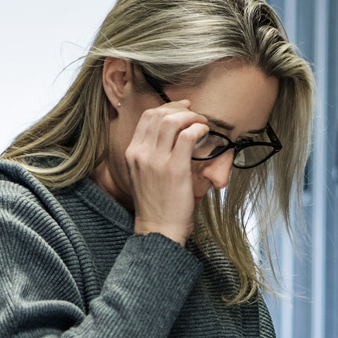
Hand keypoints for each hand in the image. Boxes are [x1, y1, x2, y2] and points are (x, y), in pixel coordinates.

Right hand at [125, 99, 210, 245]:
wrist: (158, 229)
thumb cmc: (156, 205)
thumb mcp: (143, 175)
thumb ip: (150, 154)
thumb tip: (171, 136)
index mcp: (132, 153)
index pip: (147, 117)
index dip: (167, 107)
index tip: (181, 109)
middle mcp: (141, 154)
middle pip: (159, 114)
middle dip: (180, 109)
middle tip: (195, 114)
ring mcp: (156, 161)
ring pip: (172, 121)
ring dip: (191, 117)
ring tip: (202, 123)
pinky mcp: (175, 169)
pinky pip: (188, 136)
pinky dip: (199, 129)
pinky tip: (205, 133)